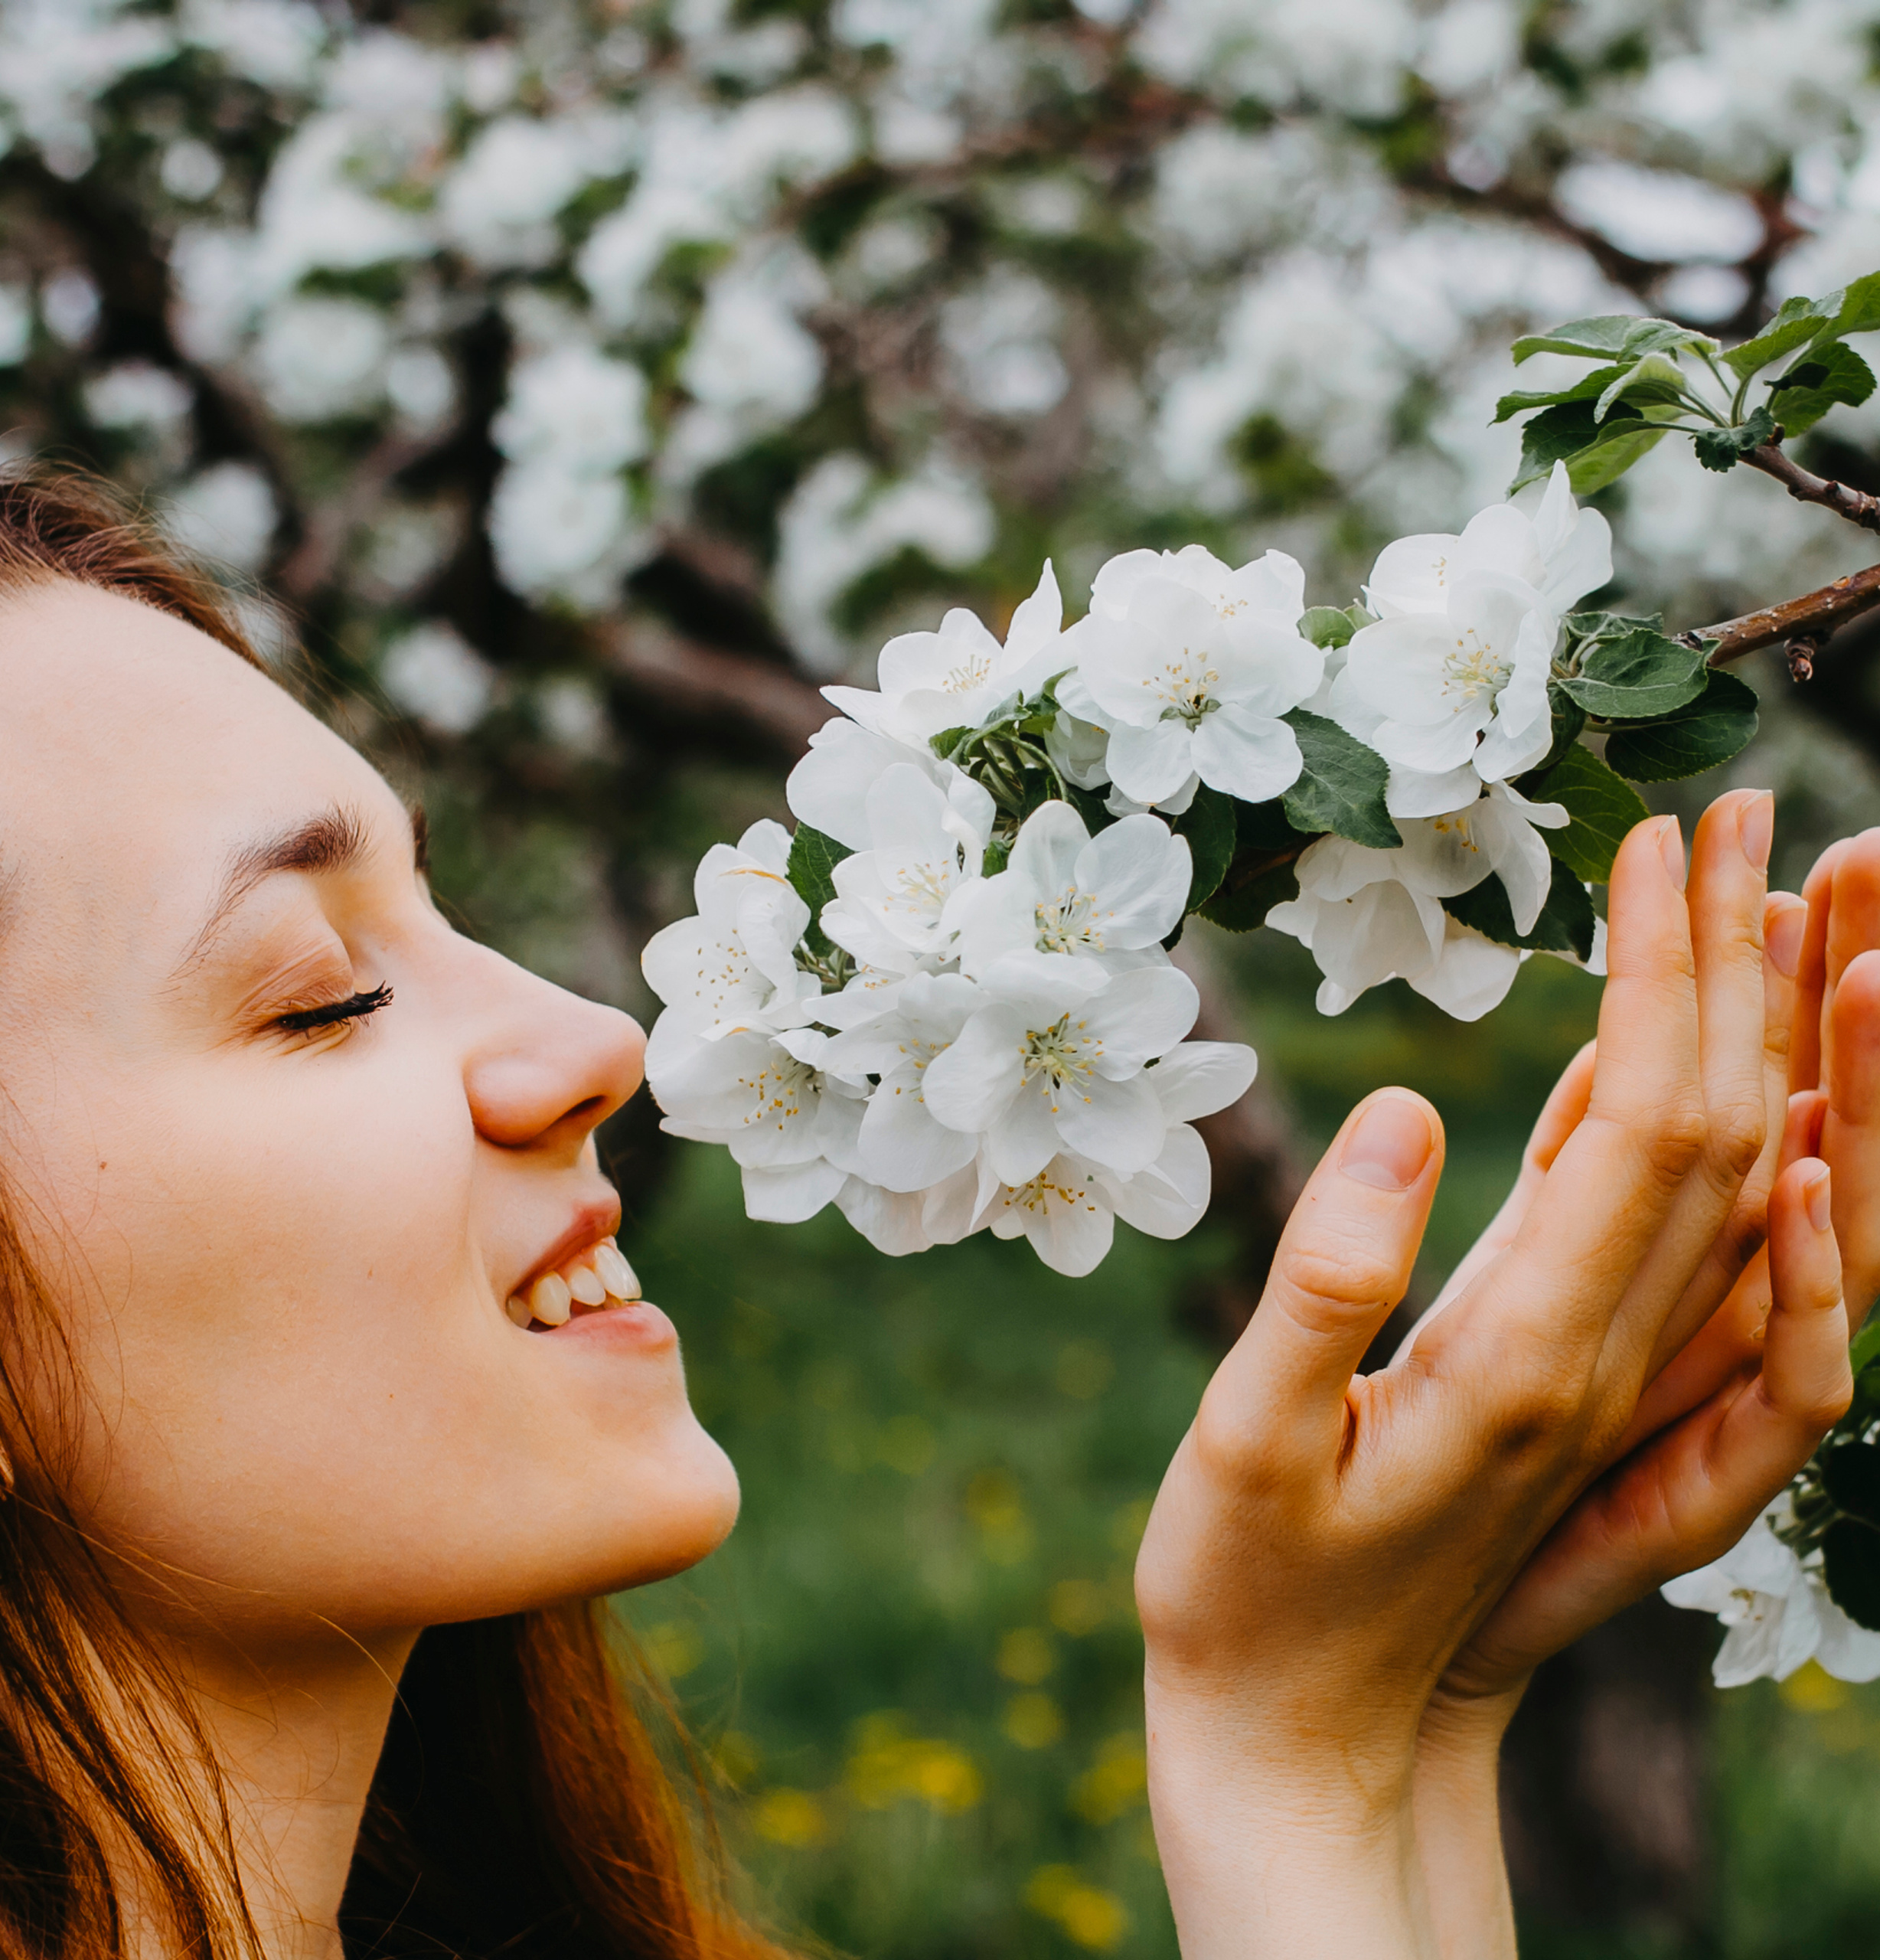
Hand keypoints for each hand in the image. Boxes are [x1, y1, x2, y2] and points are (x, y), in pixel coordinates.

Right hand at [1134, 792, 1792, 1958]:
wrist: (1311, 1742)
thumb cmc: (1247, 1596)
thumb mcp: (1243, 1451)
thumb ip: (1328, 1288)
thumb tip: (1406, 1108)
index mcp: (1525, 1361)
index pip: (1651, 1129)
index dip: (1669, 976)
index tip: (1661, 841)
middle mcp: (1605, 1368)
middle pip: (1730, 1135)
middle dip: (1752, 963)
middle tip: (1756, 812)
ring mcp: (1612, 1388)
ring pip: (1740, 1190)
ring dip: (1776, 1042)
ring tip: (1787, 903)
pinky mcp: (1583, 1396)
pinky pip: (1685, 1256)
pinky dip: (1718, 1148)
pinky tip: (1692, 1066)